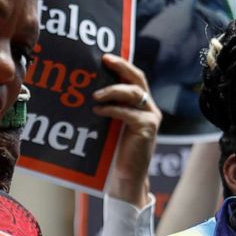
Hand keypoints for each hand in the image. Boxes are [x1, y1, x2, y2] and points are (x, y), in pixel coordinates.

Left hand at [93, 55, 161, 207]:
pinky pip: (128, 112)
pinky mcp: (148, 128)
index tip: (105, 56)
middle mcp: (149, 108)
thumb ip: (107, 109)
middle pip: (138, 79)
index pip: (135, 78)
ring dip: (113, 90)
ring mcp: (151, 118)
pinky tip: (98, 111)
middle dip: (122, 67)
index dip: (122, 65)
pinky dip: (112, 109)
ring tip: (95, 95)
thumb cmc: (114, 154)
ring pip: (134, 93)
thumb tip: (85, 90)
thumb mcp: (110, 125)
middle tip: (104, 61)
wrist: (125, 178)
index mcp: (141, 105)